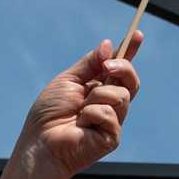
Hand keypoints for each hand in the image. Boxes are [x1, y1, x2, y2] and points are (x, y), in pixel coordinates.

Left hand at [14, 34, 143, 178]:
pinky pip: (110, 113)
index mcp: (98, 88)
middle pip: (130, 79)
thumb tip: (108, 45)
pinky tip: (81, 125)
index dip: (129, 51)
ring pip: (121, 95)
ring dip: (97, 96)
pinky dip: (92, 114)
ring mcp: (113, 121)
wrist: (40, 143)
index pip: (119, 69)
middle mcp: (109, 104)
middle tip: (107, 66)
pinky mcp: (113, 136)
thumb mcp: (68, 80)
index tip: (138, 34)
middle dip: (122, 67)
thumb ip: (90, 64)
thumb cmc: (49, 114)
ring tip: (79, 111)